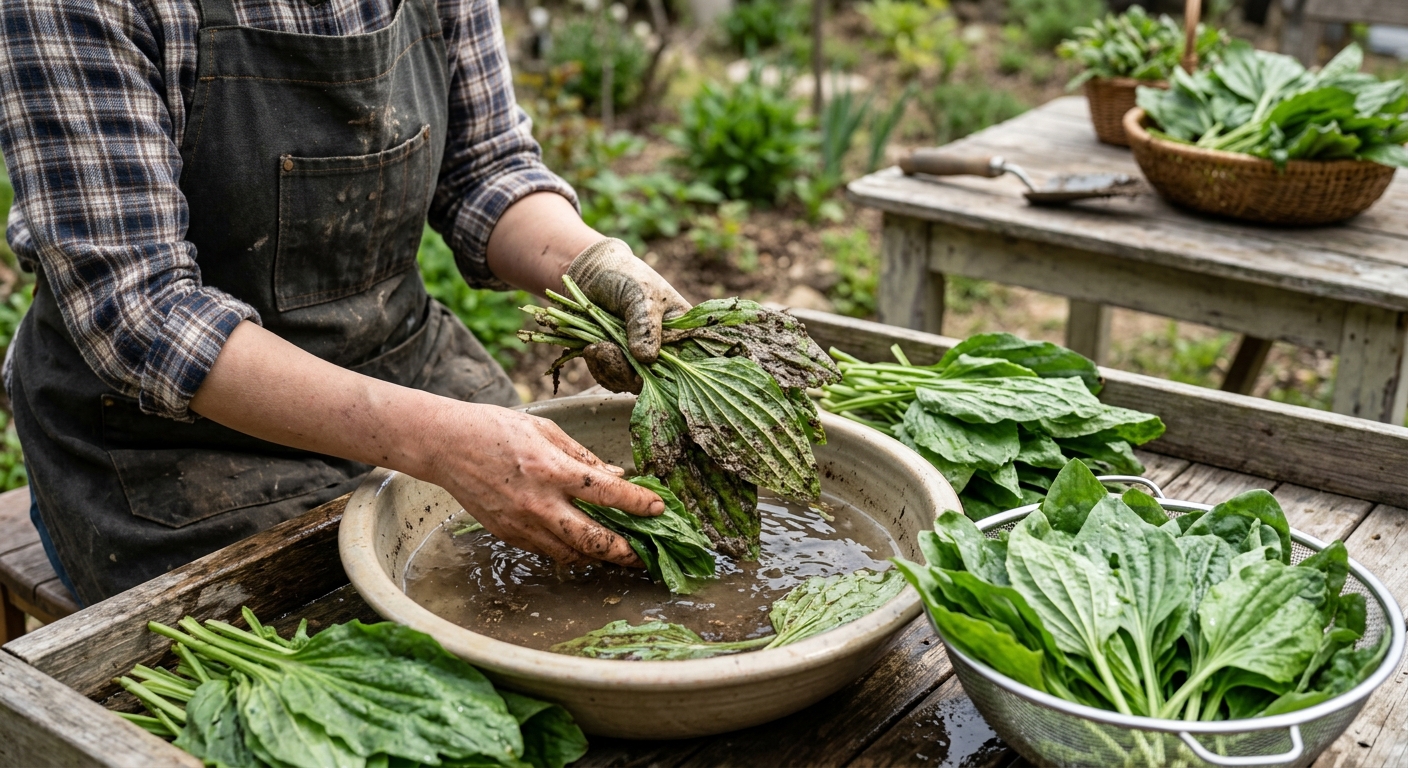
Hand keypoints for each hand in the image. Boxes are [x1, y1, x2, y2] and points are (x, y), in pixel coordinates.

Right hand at [427, 402, 663, 565]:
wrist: (446, 445)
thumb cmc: (496, 429)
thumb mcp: (546, 430)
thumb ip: (582, 456)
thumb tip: (615, 474)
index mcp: (552, 470)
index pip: (607, 492)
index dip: (638, 502)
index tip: (658, 508)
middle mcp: (539, 503)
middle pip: (593, 540)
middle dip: (624, 551)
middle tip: (643, 553)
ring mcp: (522, 524)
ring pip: (571, 554)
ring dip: (597, 556)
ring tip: (616, 551)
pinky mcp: (508, 535)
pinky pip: (547, 551)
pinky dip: (569, 551)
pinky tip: (580, 543)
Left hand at [568, 238, 689, 384]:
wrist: (589, 274)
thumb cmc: (626, 277)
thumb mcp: (641, 295)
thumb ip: (646, 325)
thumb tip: (647, 359)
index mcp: (682, 332)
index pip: (690, 364)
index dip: (675, 374)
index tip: (650, 368)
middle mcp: (665, 351)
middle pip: (659, 380)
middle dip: (632, 372)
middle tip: (609, 350)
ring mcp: (640, 359)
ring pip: (632, 383)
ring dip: (612, 370)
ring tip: (597, 346)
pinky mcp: (618, 363)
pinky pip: (613, 380)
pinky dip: (601, 369)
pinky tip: (592, 349)